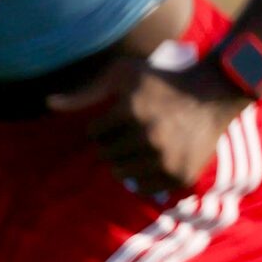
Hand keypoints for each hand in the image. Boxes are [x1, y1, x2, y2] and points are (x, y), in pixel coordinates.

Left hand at [51, 57, 248, 200]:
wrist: (212, 96)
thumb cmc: (162, 80)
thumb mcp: (123, 74)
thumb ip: (86, 90)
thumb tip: (48, 103)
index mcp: (132, 110)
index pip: (95, 133)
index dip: (105, 125)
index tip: (122, 116)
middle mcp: (148, 137)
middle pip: (106, 155)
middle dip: (113, 143)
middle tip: (131, 132)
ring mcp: (165, 158)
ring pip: (121, 173)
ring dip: (126, 160)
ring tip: (141, 145)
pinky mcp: (179, 175)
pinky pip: (143, 187)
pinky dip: (142, 176)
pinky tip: (153, 159)